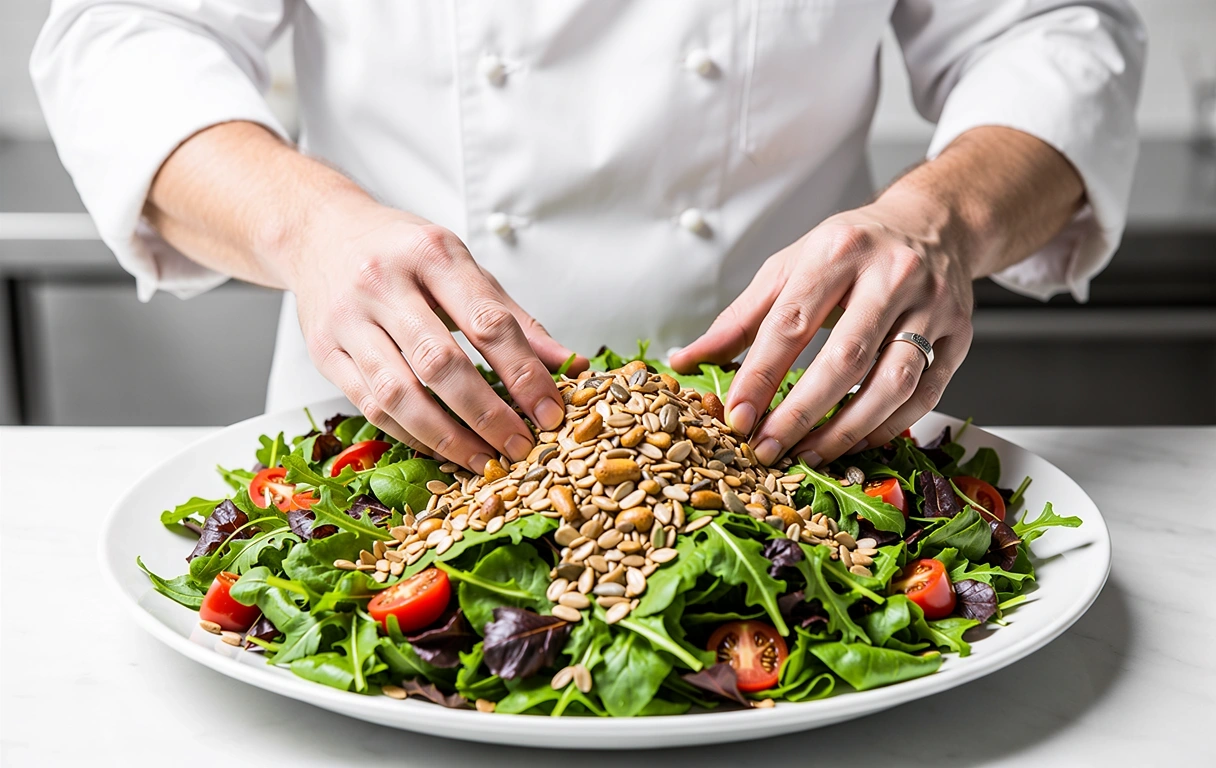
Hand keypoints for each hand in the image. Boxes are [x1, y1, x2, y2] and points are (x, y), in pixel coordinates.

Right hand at [288, 199, 585, 472]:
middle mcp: (384, 283)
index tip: (549, 411)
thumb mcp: (461, 265)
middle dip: (487, 414)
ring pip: (399, 393)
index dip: (524, 373)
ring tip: (483, 460)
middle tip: (520, 447)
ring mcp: (348, 319)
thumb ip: (513, 316)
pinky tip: (441, 448)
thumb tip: (568, 364)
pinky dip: (410, 434)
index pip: (487, 322)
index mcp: (431, 253)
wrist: (318, 232)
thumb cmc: (399, 250)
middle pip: (441, 363)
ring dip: (447, 437)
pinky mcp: (325, 352)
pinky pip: (370, 405)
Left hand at [671, 187, 974, 466]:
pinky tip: (856, 441)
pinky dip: (888, 425)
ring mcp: (934, 306)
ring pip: (893, 382)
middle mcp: (891, 274)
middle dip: (801, 413)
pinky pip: (925, 394)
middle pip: (844, 358)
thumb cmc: (851, 249)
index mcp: (838, 251)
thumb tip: (686, 360)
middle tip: (769, 448)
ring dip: (847, 428)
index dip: (761, 375)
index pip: (792, 322)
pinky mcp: (961, 335)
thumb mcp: (789, 267)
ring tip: (810, 454)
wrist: (933, 225)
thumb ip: (739, 318)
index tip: (737, 416)